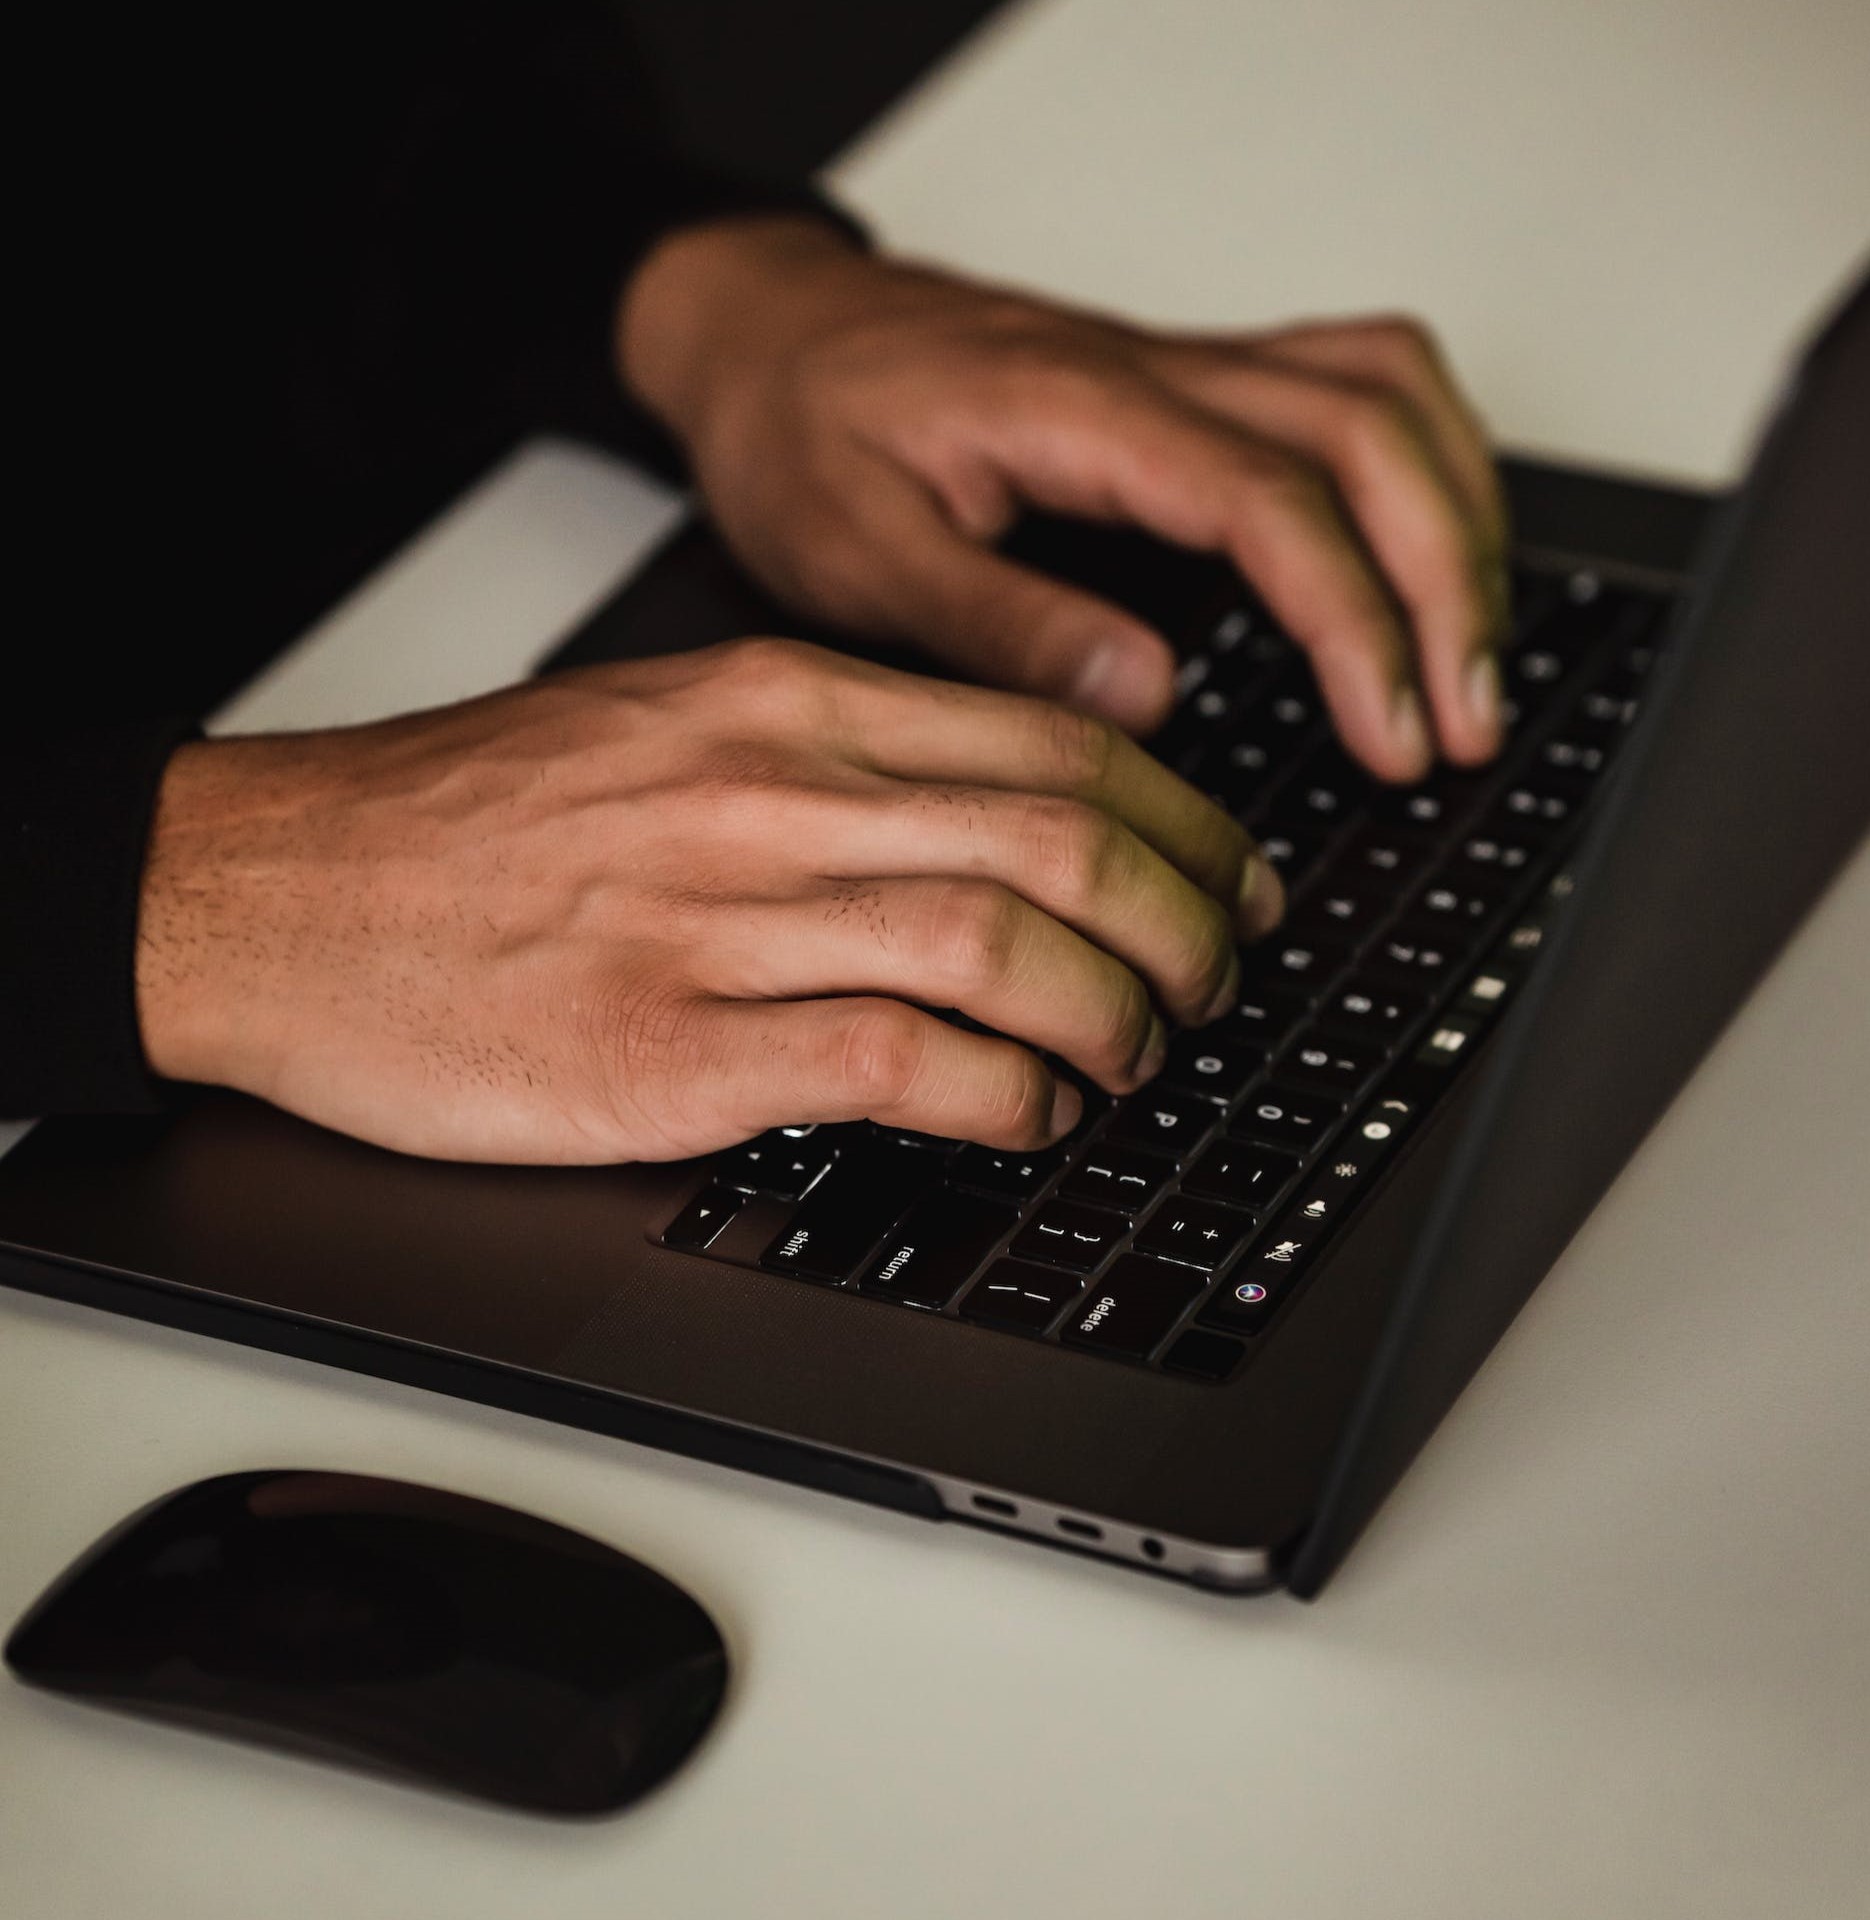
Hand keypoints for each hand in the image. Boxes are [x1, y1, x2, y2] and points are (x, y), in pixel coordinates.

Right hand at [136, 641, 1283, 1163]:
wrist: (279, 889)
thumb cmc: (473, 820)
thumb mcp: (669, 724)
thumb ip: (834, 757)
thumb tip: (1000, 816)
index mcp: (782, 701)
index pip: (1055, 747)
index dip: (1185, 823)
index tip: (1233, 875)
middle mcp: (771, 793)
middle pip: (1066, 845)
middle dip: (1188, 928)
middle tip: (1217, 982)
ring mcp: (723, 923)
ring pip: (1007, 953)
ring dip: (1117, 1020)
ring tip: (1137, 1056)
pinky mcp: (673, 1052)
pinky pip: (903, 1068)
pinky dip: (1008, 1098)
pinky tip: (1030, 1113)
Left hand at [618, 217, 1508, 779]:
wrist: (767, 332)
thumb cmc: (799, 429)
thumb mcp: (855, 552)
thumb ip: (997, 623)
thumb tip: (1145, 695)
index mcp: (1077, 413)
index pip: (1275, 504)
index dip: (1359, 626)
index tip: (1398, 734)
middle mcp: (1153, 372)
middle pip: (1372, 435)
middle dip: (1449, 585)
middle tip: (1464, 725)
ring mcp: (1181, 368)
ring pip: (1387, 394)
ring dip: (1458, 519)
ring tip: (1473, 657)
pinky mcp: (1187, 385)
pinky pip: (1354, 388)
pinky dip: (1421, 467)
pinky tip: (1422, 554)